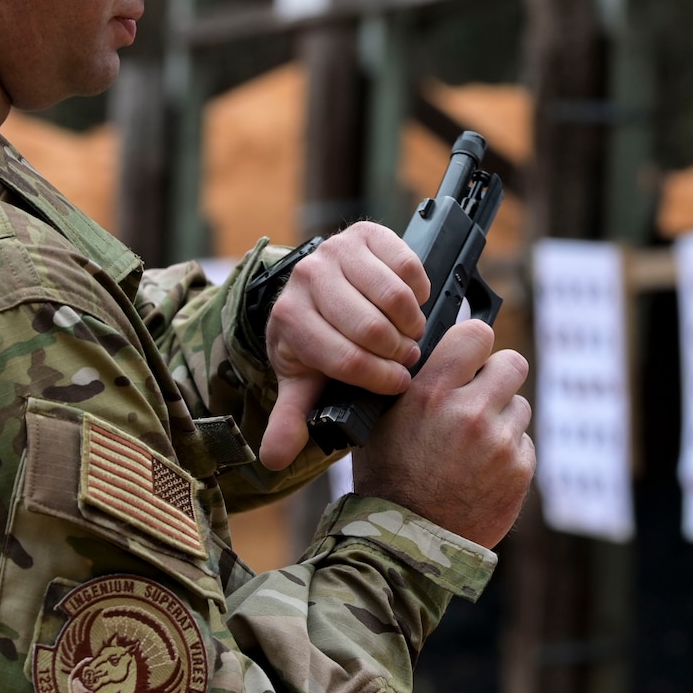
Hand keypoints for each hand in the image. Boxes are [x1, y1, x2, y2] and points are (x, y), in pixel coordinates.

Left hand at [261, 222, 430, 468]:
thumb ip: (291, 420)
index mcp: (290, 319)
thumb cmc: (317, 341)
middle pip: (372, 330)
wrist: (317, 290)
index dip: (380, 379)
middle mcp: (308, 278)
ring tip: (408, 336)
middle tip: (405, 361)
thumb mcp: (303, 382)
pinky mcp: (364, 233)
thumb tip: (274, 459)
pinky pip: (408, 266)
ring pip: (394, 298)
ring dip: (412, 324)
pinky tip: (409, 305)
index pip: (345, 359)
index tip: (397, 385)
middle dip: (398, 354)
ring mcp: (335, 250)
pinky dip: (418, 292)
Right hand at [354, 320, 533, 547]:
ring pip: (520, 405)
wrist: (409, 542)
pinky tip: (481, 468)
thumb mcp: (385, 419)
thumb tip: (445, 349)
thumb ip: (418, 381)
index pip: (477, 334)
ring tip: (472, 443)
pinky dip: (508, 451)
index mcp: (431, 393)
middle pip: (513, 363)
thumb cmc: (390, 477)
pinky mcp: (520, 470)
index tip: (470, 354)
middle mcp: (470, 413)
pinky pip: (524, 441)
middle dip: (497, 376)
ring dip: (502, 417)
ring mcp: (500, 443)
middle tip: (479, 395)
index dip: (475, 342)